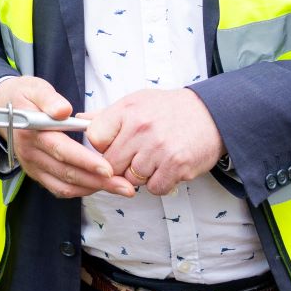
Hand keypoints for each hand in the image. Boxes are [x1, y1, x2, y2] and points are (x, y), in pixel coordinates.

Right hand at [0, 76, 133, 199]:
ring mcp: (32, 165)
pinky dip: (80, 190)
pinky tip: (99, 187)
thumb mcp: (35, 87)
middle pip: (66, 171)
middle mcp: (29, 152)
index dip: (85, 160)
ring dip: (93, 188)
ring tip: (120, 188)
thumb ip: (49, 98)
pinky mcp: (36, 173)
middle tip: (125, 185)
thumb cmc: (25, 96)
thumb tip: (63, 110)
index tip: (108, 168)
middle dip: (98, 181)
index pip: (61, 149)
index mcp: (31, 130)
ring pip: (64, 184)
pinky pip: (58, 188)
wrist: (3, 108)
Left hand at [85, 88, 223, 196]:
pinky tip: (165, 168)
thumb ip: (107, 115)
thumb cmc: (169, 109)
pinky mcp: (177, 166)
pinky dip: (158, 183)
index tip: (113, 146)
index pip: (95, 138)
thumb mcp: (136, 102)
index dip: (101, 147)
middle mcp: (141, 128)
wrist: (211, 114)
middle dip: (119, 165)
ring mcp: (159, 148)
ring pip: (131, 179)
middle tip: (134, 157)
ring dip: (140, 176)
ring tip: (153, 160)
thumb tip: (78, 120)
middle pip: (111, 164)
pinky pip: (154, 188)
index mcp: (127, 110)